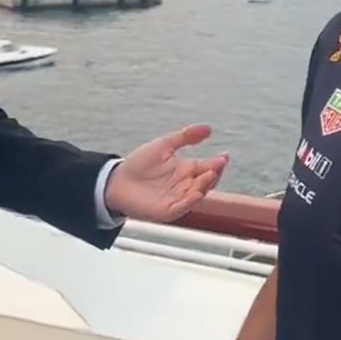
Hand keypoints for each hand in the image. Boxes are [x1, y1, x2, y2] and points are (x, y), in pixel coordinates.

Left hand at [105, 124, 228, 223]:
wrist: (116, 181)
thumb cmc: (139, 164)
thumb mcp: (164, 145)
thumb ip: (185, 136)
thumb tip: (209, 128)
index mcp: (186, 170)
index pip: (208, 167)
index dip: (218, 163)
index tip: (224, 156)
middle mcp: (185, 185)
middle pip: (207, 182)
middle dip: (214, 175)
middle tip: (217, 166)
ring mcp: (178, 199)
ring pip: (197, 194)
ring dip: (205, 186)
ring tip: (208, 175)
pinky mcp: (167, 211)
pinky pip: (182, 207)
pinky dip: (190, 202)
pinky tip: (195, 193)